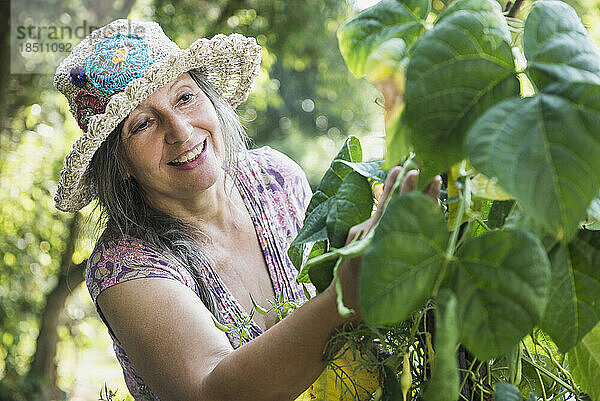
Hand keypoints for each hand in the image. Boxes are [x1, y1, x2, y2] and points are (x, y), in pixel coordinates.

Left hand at [331, 166, 441, 320]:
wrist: (339, 302)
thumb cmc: (371, 296)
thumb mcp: (395, 282)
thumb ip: (410, 261)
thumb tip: (433, 243)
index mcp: (383, 246)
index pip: (405, 215)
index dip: (420, 197)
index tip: (430, 178)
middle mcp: (372, 236)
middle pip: (392, 205)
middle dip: (405, 185)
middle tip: (416, 166)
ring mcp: (362, 233)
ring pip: (383, 208)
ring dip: (393, 188)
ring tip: (400, 169)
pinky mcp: (355, 233)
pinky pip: (376, 219)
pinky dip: (386, 206)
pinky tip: (392, 191)